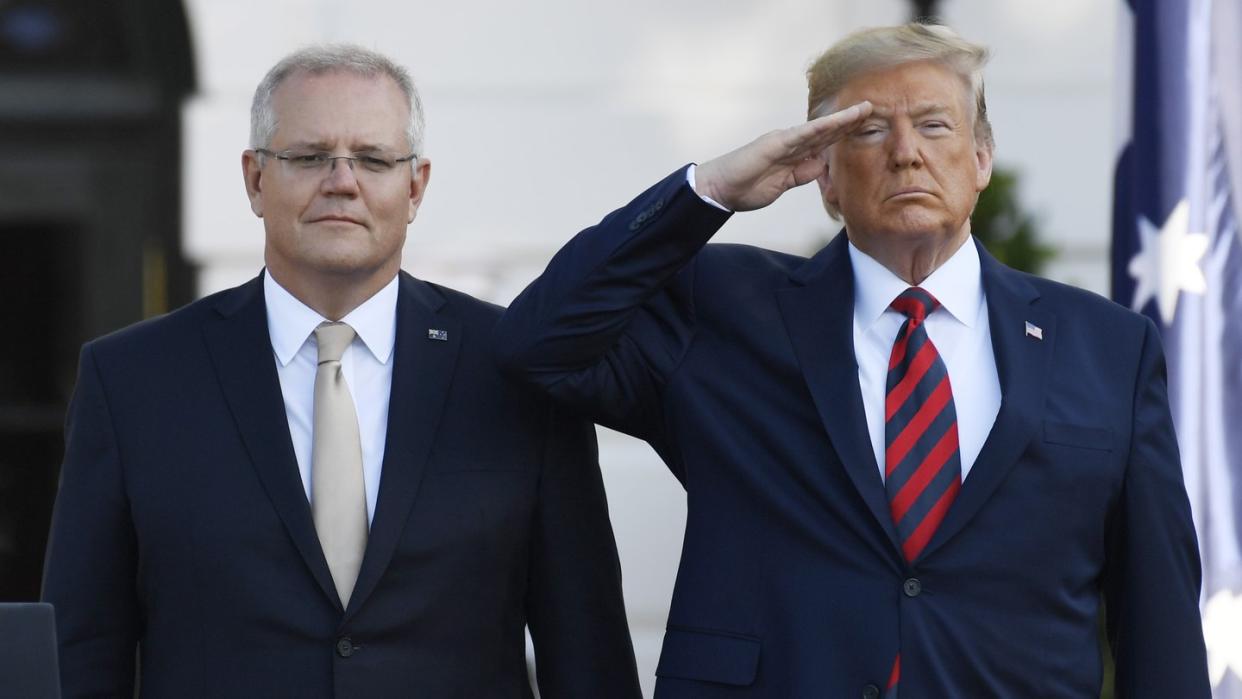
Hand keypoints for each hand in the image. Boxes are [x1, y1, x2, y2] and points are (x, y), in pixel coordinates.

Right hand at [694, 101, 871, 211]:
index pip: (824, 141)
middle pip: (826, 130)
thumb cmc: (747, 187)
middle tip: (873, 108)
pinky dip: (819, 129)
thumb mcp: (783, 184)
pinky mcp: (773, 144)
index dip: (845, 133)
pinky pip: (801, 136)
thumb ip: (803, 174)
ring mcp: (782, 141)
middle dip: (850, 121)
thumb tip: (822, 166)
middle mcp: (790, 142)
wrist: (720, 189)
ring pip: (818, 129)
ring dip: (841, 120)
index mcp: (793, 153)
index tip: (866, 126)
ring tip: (863, 110)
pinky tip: (836, 122)